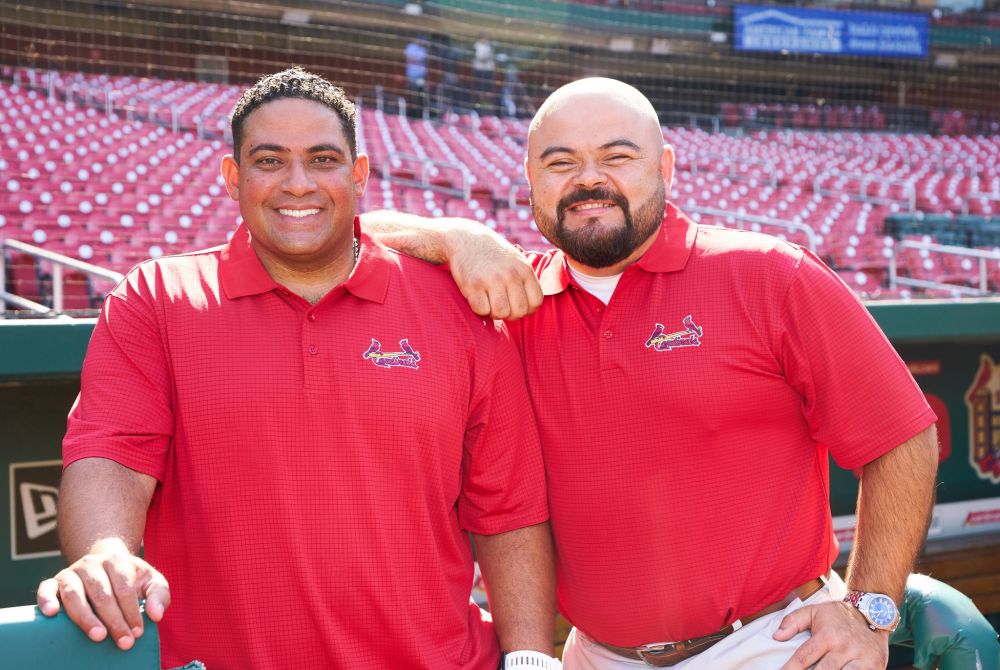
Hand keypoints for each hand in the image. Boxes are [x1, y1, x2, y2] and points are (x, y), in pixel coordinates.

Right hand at [36, 538, 169, 650]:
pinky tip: (52, 614)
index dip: (131, 611)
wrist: (107, 563)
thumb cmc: (131, 578)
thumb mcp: (151, 581)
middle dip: (114, 620)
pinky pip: (46, 588)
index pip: (124, 588)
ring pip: (74, 594)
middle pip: (102, 593)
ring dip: (85, 617)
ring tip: (98, 636)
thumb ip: (159, 595)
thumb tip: (155, 615)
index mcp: (117, 561)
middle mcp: (92, 564)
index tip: (137, 632)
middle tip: (123, 641)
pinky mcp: (55, 581)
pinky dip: (46, 600)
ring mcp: (72, 571)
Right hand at [444, 223, 542, 319]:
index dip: (528, 309)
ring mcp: (491, 280)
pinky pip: (482, 310)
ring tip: (490, 302)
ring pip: (501, 313)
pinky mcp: (473, 285)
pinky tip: (479, 298)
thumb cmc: (494, 255)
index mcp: (524, 270)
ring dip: (495, 313)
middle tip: (502, 306)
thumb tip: (532, 307)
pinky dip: (480, 309)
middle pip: (519, 311)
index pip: (536, 302)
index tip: (517, 305)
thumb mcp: (517, 261)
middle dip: (511, 314)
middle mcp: (510, 275)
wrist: (466, 239)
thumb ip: (526, 281)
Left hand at [774, 600, 888, 669]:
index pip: (804, 657)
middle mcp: (844, 647)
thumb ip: (793, 621)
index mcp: (827, 635)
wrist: (874, 612)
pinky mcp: (875, 666)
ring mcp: (861, 659)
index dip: (790, 669)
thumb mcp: (814, 611)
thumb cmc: (839, 616)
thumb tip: (777, 636)